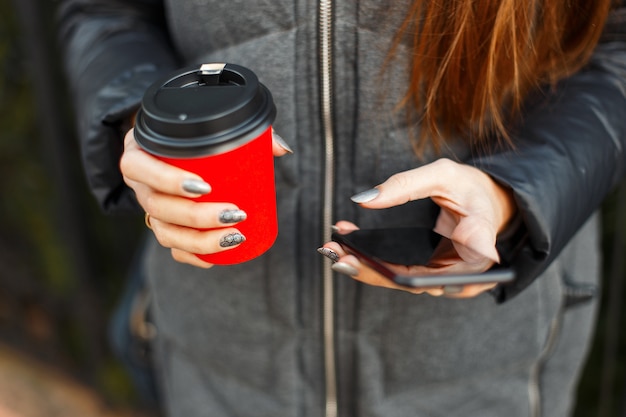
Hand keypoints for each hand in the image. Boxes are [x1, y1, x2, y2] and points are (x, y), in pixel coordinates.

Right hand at [120, 128, 291, 267]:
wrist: (177, 150)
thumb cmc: (196, 138)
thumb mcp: (212, 126)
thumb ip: (247, 131)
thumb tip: (282, 150)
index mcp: (140, 152)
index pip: (140, 167)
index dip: (168, 180)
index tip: (205, 186)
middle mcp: (139, 183)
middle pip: (157, 206)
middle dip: (197, 216)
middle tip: (234, 213)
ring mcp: (148, 208)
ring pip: (164, 233)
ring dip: (199, 241)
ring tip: (234, 236)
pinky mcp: (162, 227)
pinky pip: (172, 248)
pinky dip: (194, 255)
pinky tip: (215, 258)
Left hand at [320, 158, 516, 297]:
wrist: (491, 202)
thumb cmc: (473, 189)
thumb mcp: (443, 174)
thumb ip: (405, 184)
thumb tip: (365, 199)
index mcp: (474, 255)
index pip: (424, 275)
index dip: (385, 273)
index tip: (355, 261)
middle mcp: (461, 275)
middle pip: (406, 281)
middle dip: (366, 268)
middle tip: (334, 252)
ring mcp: (446, 277)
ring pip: (399, 279)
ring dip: (364, 264)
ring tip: (335, 247)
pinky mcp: (434, 273)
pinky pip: (401, 271)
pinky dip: (374, 260)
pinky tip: (350, 246)